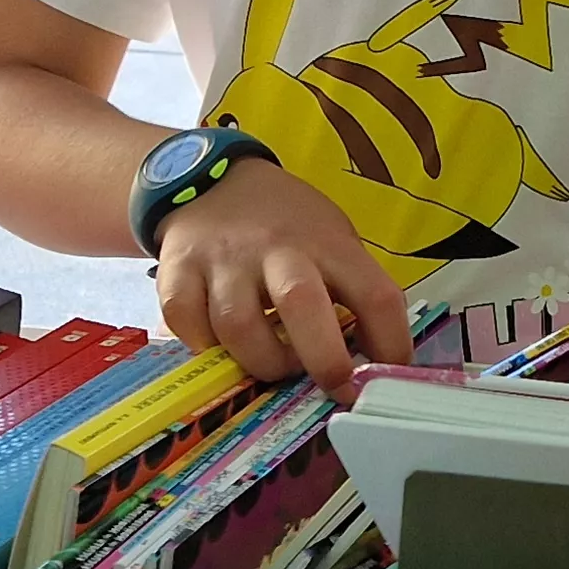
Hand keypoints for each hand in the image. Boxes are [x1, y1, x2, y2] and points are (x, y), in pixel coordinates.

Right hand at [151, 160, 412, 392]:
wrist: (214, 180)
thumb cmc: (287, 224)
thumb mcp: (333, 240)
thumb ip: (352, 291)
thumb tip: (373, 361)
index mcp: (328, 243)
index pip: (375, 294)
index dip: (390, 345)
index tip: (385, 378)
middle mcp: (277, 249)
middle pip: (302, 304)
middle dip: (323, 360)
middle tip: (333, 387)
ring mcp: (224, 260)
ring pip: (239, 326)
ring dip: (262, 362)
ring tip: (273, 363)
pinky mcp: (177, 271)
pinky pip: (186, 324)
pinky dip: (204, 347)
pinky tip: (222, 346)